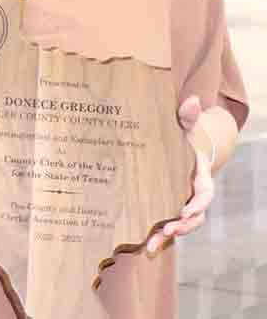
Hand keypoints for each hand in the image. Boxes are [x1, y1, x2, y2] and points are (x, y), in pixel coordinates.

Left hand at [147, 95, 214, 252]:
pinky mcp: (167, 209)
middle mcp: (193, 195)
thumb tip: (192, 100)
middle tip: (168, 230)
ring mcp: (181, 204)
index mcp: (200, 176)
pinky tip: (145, 248)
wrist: (179, 148)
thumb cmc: (182, 136)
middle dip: (182, 225)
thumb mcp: (185, 125)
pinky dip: (158, 238)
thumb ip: (186, 116)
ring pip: (181, 226)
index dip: (196, 203)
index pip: (204, 193)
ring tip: (152, 245)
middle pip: (194, 216)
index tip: (185, 210)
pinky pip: (166, 226)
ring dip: (168, 236)